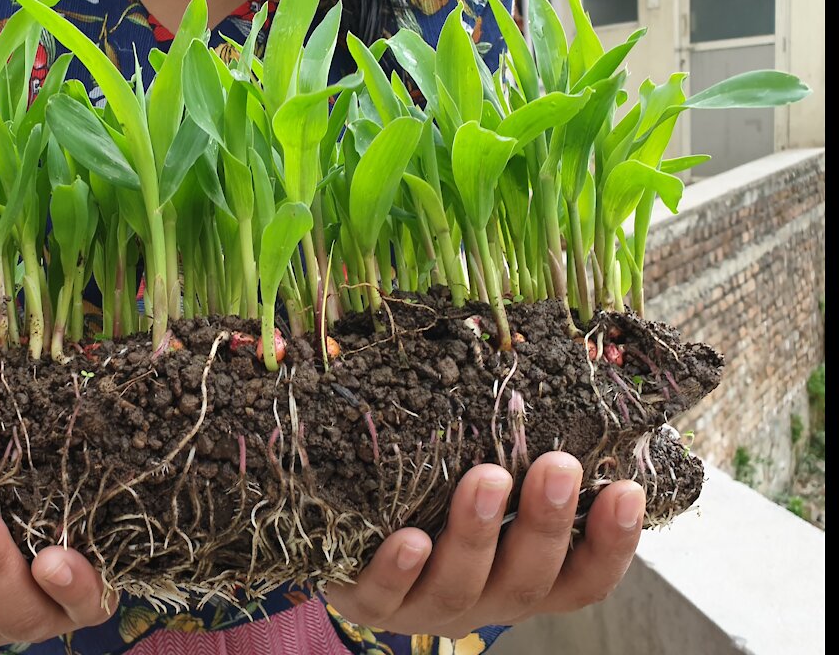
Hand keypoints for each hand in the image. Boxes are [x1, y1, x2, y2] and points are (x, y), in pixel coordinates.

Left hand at [326, 452, 644, 639]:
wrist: (349, 553)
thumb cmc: (433, 507)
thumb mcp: (485, 489)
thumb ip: (518, 457)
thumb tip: (556, 369)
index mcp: (523, 577)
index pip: (583, 577)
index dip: (612, 544)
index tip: (628, 490)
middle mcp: (484, 599)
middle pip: (527, 580)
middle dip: (545, 523)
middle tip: (558, 465)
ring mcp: (425, 607)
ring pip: (460, 585)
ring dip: (477, 534)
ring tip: (487, 479)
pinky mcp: (370, 603)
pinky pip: (385, 596)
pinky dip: (399, 571)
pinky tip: (409, 540)